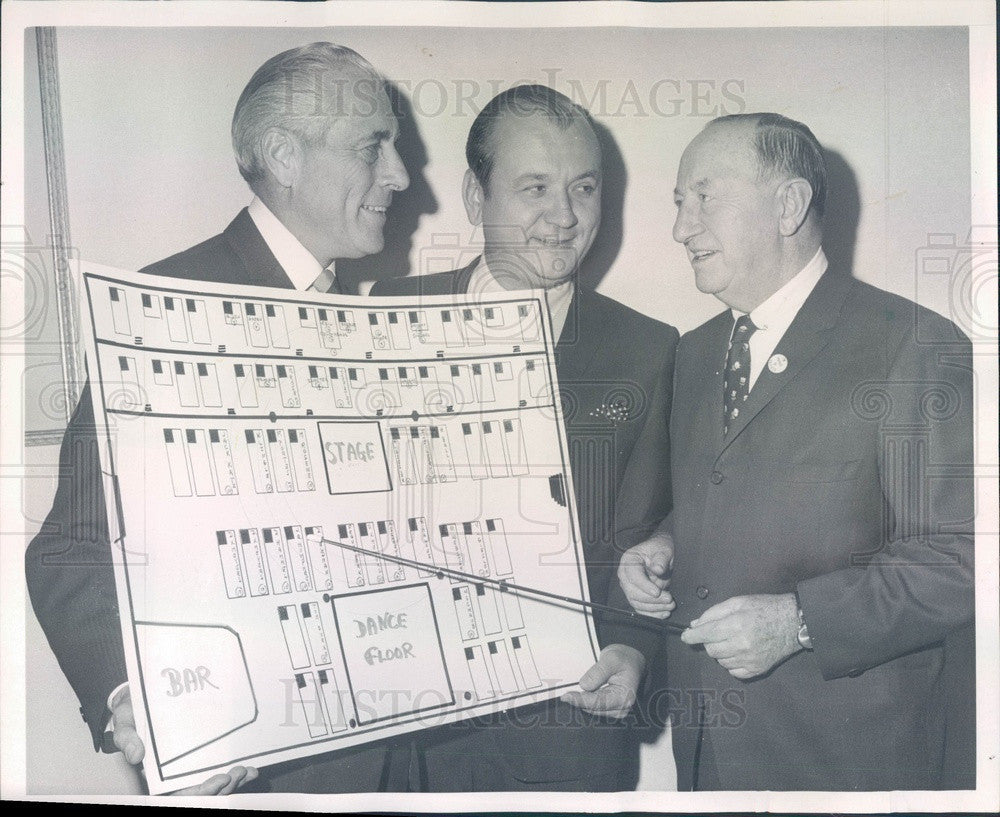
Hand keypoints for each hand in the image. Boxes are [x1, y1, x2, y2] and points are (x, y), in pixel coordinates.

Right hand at [109, 686, 258, 793]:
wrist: (140, 700)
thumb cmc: (132, 713)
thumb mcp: (125, 722)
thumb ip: (127, 738)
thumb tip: (137, 755)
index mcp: (156, 774)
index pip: (179, 792)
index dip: (201, 791)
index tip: (220, 780)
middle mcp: (174, 774)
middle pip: (201, 791)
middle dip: (222, 787)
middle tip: (239, 773)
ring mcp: (190, 766)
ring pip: (212, 784)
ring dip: (232, 782)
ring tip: (246, 771)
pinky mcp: (202, 756)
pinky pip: (219, 769)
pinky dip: (235, 774)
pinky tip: (250, 770)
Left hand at [560, 644, 644, 718]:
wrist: (630, 661)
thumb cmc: (624, 659)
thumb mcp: (611, 658)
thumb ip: (598, 671)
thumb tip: (584, 685)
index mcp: (624, 696)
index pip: (598, 702)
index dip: (580, 700)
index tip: (566, 696)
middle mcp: (621, 707)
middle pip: (592, 708)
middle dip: (578, 700)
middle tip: (564, 692)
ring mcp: (615, 710)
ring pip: (590, 709)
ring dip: (580, 700)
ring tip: (571, 690)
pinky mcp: (609, 708)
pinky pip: (592, 706)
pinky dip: (584, 700)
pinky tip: (579, 692)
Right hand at [617, 534, 676, 616]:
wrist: (661, 554)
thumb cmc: (660, 549)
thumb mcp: (664, 549)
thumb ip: (661, 559)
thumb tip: (657, 569)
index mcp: (629, 560)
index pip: (632, 576)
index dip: (644, 585)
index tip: (657, 591)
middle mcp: (625, 575)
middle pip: (633, 592)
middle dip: (651, 599)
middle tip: (669, 599)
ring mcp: (630, 587)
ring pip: (637, 603)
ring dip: (654, 608)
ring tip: (670, 605)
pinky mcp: (637, 596)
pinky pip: (641, 609)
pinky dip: (653, 614)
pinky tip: (665, 613)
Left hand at [681, 593, 800, 679]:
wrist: (793, 622)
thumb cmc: (764, 607)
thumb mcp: (738, 601)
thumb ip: (714, 613)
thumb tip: (695, 624)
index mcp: (736, 624)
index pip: (705, 634)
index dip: (691, 636)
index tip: (686, 637)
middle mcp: (742, 644)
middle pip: (711, 649)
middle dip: (709, 641)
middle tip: (719, 633)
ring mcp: (750, 660)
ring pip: (720, 661)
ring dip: (721, 652)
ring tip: (732, 640)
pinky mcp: (757, 670)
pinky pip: (733, 671)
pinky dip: (731, 663)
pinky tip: (739, 652)